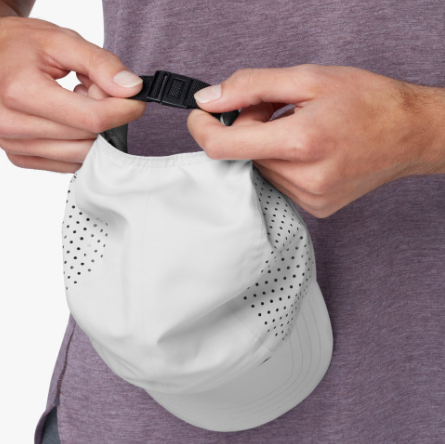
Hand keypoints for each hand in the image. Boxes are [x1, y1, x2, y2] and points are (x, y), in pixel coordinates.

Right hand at [0, 16, 145, 172]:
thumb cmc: (21, 47)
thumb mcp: (61, 41)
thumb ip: (100, 64)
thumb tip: (131, 89)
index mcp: (21, 92)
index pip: (92, 118)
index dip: (123, 110)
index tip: (135, 100)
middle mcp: (12, 125)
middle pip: (89, 139)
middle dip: (106, 116)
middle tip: (97, 89)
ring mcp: (14, 146)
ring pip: (81, 155)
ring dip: (93, 131)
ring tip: (79, 101)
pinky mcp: (21, 158)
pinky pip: (69, 162)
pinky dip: (79, 143)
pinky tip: (69, 119)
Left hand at [188, 65, 444, 217]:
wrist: (410, 134)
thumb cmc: (368, 102)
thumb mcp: (309, 78)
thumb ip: (252, 87)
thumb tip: (210, 99)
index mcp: (302, 142)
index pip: (225, 146)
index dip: (204, 128)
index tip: (201, 115)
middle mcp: (304, 178)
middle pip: (244, 155)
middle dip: (248, 129)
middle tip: (276, 111)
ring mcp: (310, 198)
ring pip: (260, 170)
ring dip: (266, 147)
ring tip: (299, 130)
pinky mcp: (315, 208)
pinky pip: (278, 184)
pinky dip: (281, 164)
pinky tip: (307, 151)